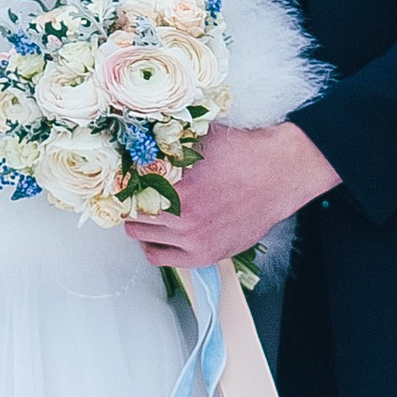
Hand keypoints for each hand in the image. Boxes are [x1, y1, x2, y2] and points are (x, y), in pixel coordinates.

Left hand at [125, 119, 338, 267]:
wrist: (279, 174)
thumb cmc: (243, 154)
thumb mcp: (200, 139)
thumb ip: (166, 144)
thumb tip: (136, 143)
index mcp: (176, 184)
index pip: (125, 189)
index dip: (118, 183)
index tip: (116, 180)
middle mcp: (181, 215)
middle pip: (129, 213)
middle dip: (128, 202)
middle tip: (130, 194)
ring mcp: (192, 239)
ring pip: (140, 236)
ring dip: (139, 223)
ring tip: (146, 211)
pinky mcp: (204, 255)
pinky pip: (158, 257)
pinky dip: (151, 246)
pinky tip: (157, 233)